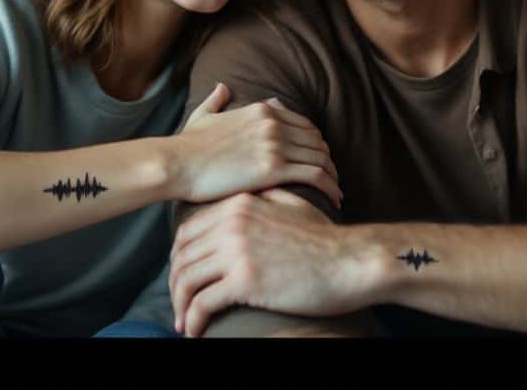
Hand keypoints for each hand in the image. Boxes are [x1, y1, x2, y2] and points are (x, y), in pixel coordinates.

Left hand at [168, 188, 369, 336]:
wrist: (351, 262)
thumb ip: (268, 198)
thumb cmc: (326, 240)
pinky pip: (203, 303)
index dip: (179, 259)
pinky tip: (195, 331)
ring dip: (180, 306)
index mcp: (239, 205)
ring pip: (187, 280)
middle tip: (179, 305)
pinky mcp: (245, 280)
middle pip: (182, 256)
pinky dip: (193, 320)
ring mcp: (238, 251)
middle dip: (175, 285)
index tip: (182, 279)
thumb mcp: (294, 205)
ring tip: (184, 323)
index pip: (188, 232)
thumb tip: (255, 196)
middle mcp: (233, 224)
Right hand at [170, 84, 341, 208]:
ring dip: (333, 175)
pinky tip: (334, 198)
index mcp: (262, 110)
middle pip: (317, 141)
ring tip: (336, 191)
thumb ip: (216, 100)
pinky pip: (315, 175)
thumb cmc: (187, 145)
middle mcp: (273, 123)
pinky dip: (330, 186)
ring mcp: (275, 144)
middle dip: (327, 159)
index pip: (304, 124)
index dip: (315, 142)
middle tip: (331, 178)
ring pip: (321, 157)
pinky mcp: (273, 168)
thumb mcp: (203, 115)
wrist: (177, 163)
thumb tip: (221, 87)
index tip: (318, 158)